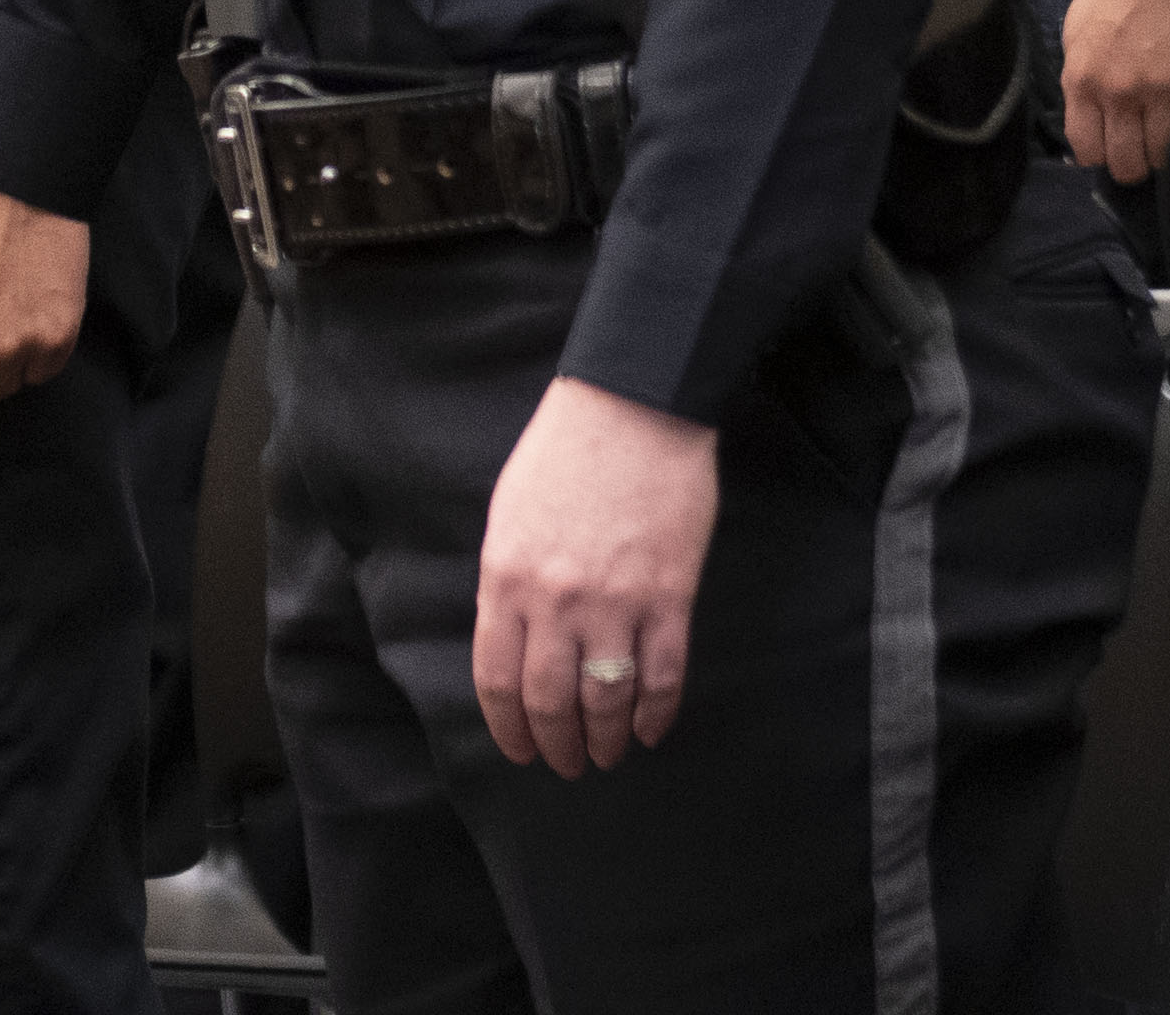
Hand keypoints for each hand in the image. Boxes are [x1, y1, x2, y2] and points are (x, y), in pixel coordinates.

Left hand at [474, 375, 716, 776]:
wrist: (634, 404)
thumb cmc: (564, 450)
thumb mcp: (508, 515)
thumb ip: (506, 582)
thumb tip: (512, 640)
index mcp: (506, 580)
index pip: (498, 681)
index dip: (509, 728)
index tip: (521, 750)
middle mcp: (556, 602)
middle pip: (551, 702)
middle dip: (556, 746)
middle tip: (566, 765)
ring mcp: (616, 603)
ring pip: (607, 701)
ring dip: (604, 741)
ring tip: (606, 756)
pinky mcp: (670, 597)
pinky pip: (663, 676)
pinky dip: (656, 714)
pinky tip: (651, 731)